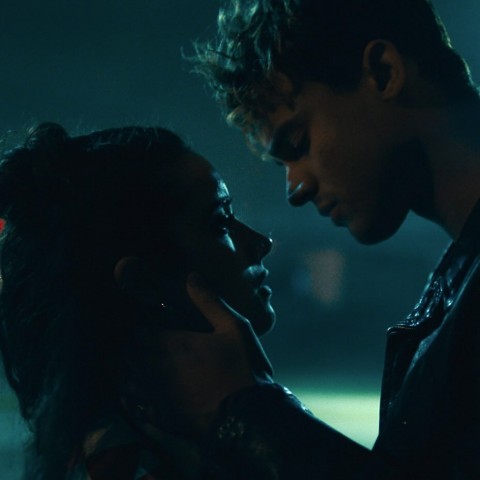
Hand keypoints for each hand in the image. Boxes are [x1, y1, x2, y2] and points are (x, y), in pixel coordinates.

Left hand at [146, 273, 272, 440]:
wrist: (248, 419)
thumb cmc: (243, 368)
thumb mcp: (234, 328)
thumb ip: (209, 302)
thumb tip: (192, 276)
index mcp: (173, 343)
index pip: (142, 329)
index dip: (146, 324)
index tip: (157, 323)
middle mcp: (157, 367)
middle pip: (131, 352)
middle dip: (137, 344)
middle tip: (150, 342)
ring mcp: (156, 394)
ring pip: (128, 377)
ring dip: (132, 367)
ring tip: (144, 364)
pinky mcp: (158, 416)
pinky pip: (133, 403)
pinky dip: (133, 394)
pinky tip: (142, 391)